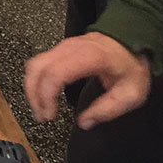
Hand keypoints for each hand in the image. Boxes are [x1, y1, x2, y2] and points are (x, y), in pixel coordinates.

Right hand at [24, 32, 150, 128]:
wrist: (129, 39)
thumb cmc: (130, 64)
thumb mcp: (131, 93)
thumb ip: (107, 109)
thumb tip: (84, 123)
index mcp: (89, 57)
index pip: (55, 74)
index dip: (47, 96)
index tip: (50, 115)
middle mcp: (70, 48)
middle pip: (38, 68)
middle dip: (34, 95)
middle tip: (42, 116)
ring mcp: (62, 46)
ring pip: (34, 64)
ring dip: (32, 88)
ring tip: (40, 108)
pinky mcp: (59, 48)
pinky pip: (39, 62)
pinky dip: (36, 80)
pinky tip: (42, 94)